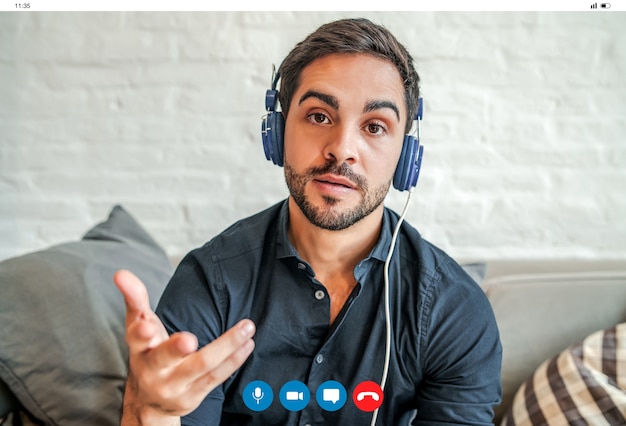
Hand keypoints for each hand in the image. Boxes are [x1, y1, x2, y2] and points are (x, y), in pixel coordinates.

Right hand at [114, 270, 254, 424]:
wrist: (149, 400)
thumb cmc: (148, 352)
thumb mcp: (138, 325)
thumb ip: (134, 298)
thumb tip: (121, 273)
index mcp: (139, 349)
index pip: (136, 339)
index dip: (140, 333)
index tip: (146, 326)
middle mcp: (153, 369)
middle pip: (165, 358)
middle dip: (175, 348)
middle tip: (189, 339)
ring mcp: (174, 385)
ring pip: (202, 365)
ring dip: (227, 346)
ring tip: (247, 327)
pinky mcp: (193, 395)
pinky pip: (216, 377)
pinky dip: (234, 360)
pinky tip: (247, 343)